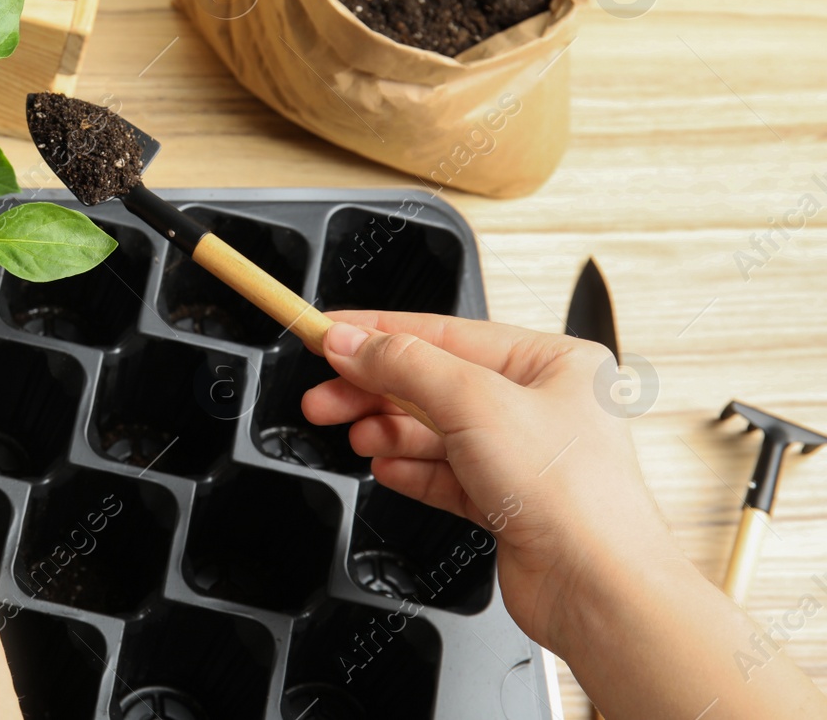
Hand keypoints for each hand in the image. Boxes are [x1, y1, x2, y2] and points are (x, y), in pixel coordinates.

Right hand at [304, 311, 826, 719]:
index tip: (328, 331)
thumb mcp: (475, 403)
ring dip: (388, 431)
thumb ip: (404, 365)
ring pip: (435, 430)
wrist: (599, 590)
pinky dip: (410, 469)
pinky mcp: (506, 502)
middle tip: (323, 394)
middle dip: (374, 389)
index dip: (378, 331)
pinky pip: (444, 474)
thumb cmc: (576, 496)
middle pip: (432, 382)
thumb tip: (352, 340)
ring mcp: (523, 457)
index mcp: (552, 362)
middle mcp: (540, 406)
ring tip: (353, 432)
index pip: (446, 332)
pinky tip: (385, 467)